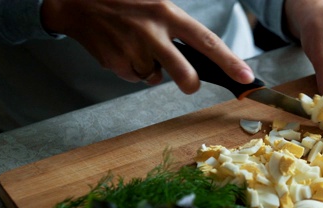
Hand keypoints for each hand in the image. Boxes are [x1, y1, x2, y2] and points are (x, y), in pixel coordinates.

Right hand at [40, 0, 253, 91]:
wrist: (76, 1)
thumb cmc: (123, 2)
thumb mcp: (155, 3)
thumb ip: (177, 27)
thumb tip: (202, 54)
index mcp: (167, 13)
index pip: (207, 41)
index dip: (229, 61)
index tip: (247, 77)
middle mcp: (152, 32)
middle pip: (184, 73)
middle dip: (189, 84)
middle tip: (189, 82)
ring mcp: (132, 49)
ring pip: (155, 77)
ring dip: (151, 68)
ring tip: (136, 45)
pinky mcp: (115, 63)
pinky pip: (134, 77)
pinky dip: (131, 69)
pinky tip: (121, 49)